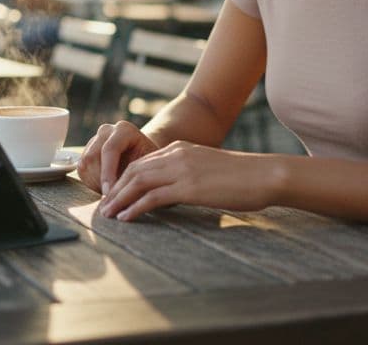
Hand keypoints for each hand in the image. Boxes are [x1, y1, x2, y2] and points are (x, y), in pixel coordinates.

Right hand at [76, 120, 159, 193]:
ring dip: (95, 183)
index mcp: (124, 130)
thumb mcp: (149, 168)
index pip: (109, 149)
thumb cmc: (150, 164)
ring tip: (110, 195)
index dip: (108, 173)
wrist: (143, 157)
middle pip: (92, 157)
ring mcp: (94, 140)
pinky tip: (104, 189)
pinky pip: (82, 171)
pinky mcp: (86, 152)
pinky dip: (91, 184)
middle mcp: (106, 131)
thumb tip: (125, 197)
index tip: (110, 193)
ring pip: (85, 165)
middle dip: (100, 181)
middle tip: (110, 199)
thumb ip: (137, 177)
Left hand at [97, 142, 278, 221]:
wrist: (264, 175)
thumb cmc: (242, 177)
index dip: (123, 179)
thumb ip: (188, 173)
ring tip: (107, 215)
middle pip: (134, 171)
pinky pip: (153, 197)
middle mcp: (177, 155)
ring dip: (119, 199)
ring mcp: (182, 170)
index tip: (113, 194)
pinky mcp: (189, 187)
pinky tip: (126, 218)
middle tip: (103, 207)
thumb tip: (174, 190)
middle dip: (115, 189)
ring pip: (138, 182)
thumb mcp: (208, 168)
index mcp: (180, 149)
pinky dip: (135, 207)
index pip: (142, 163)